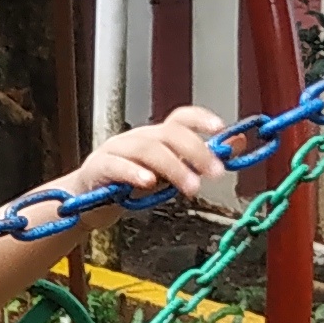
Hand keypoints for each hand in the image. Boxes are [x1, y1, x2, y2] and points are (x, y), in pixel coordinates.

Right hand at [63, 106, 232, 208]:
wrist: (86, 204)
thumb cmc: (128, 187)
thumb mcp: (169, 175)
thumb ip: (198, 161)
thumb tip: (237, 144)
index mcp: (155, 137)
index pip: (180, 118)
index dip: (200, 119)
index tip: (219, 128)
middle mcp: (137, 138)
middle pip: (169, 134)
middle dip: (196, 151)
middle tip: (215, 173)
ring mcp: (116, 150)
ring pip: (148, 149)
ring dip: (174, 167)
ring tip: (191, 187)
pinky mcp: (98, 168)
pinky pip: (117, 166)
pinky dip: (134, 172)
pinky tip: (148, 182)